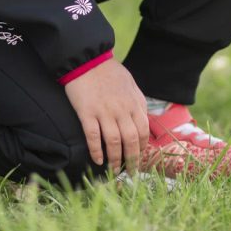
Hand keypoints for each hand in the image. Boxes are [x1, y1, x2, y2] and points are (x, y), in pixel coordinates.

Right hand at [62, 58, 148, 174]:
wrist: (87, 58)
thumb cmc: (109, 70)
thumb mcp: (130, 83)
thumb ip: (138, 101)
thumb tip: (143, 119)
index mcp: (133, 103)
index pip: (143, 132)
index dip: (142, 148)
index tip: (139, 158)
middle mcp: (121, 109)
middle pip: (130, 141)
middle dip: (131, 160)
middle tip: (129, 172)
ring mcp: (103, 111)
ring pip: (113, 142)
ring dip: (115, 160)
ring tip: (114, 170)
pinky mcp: (87, 112)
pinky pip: (92, 136)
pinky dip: (96, 151)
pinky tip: (97, 160)